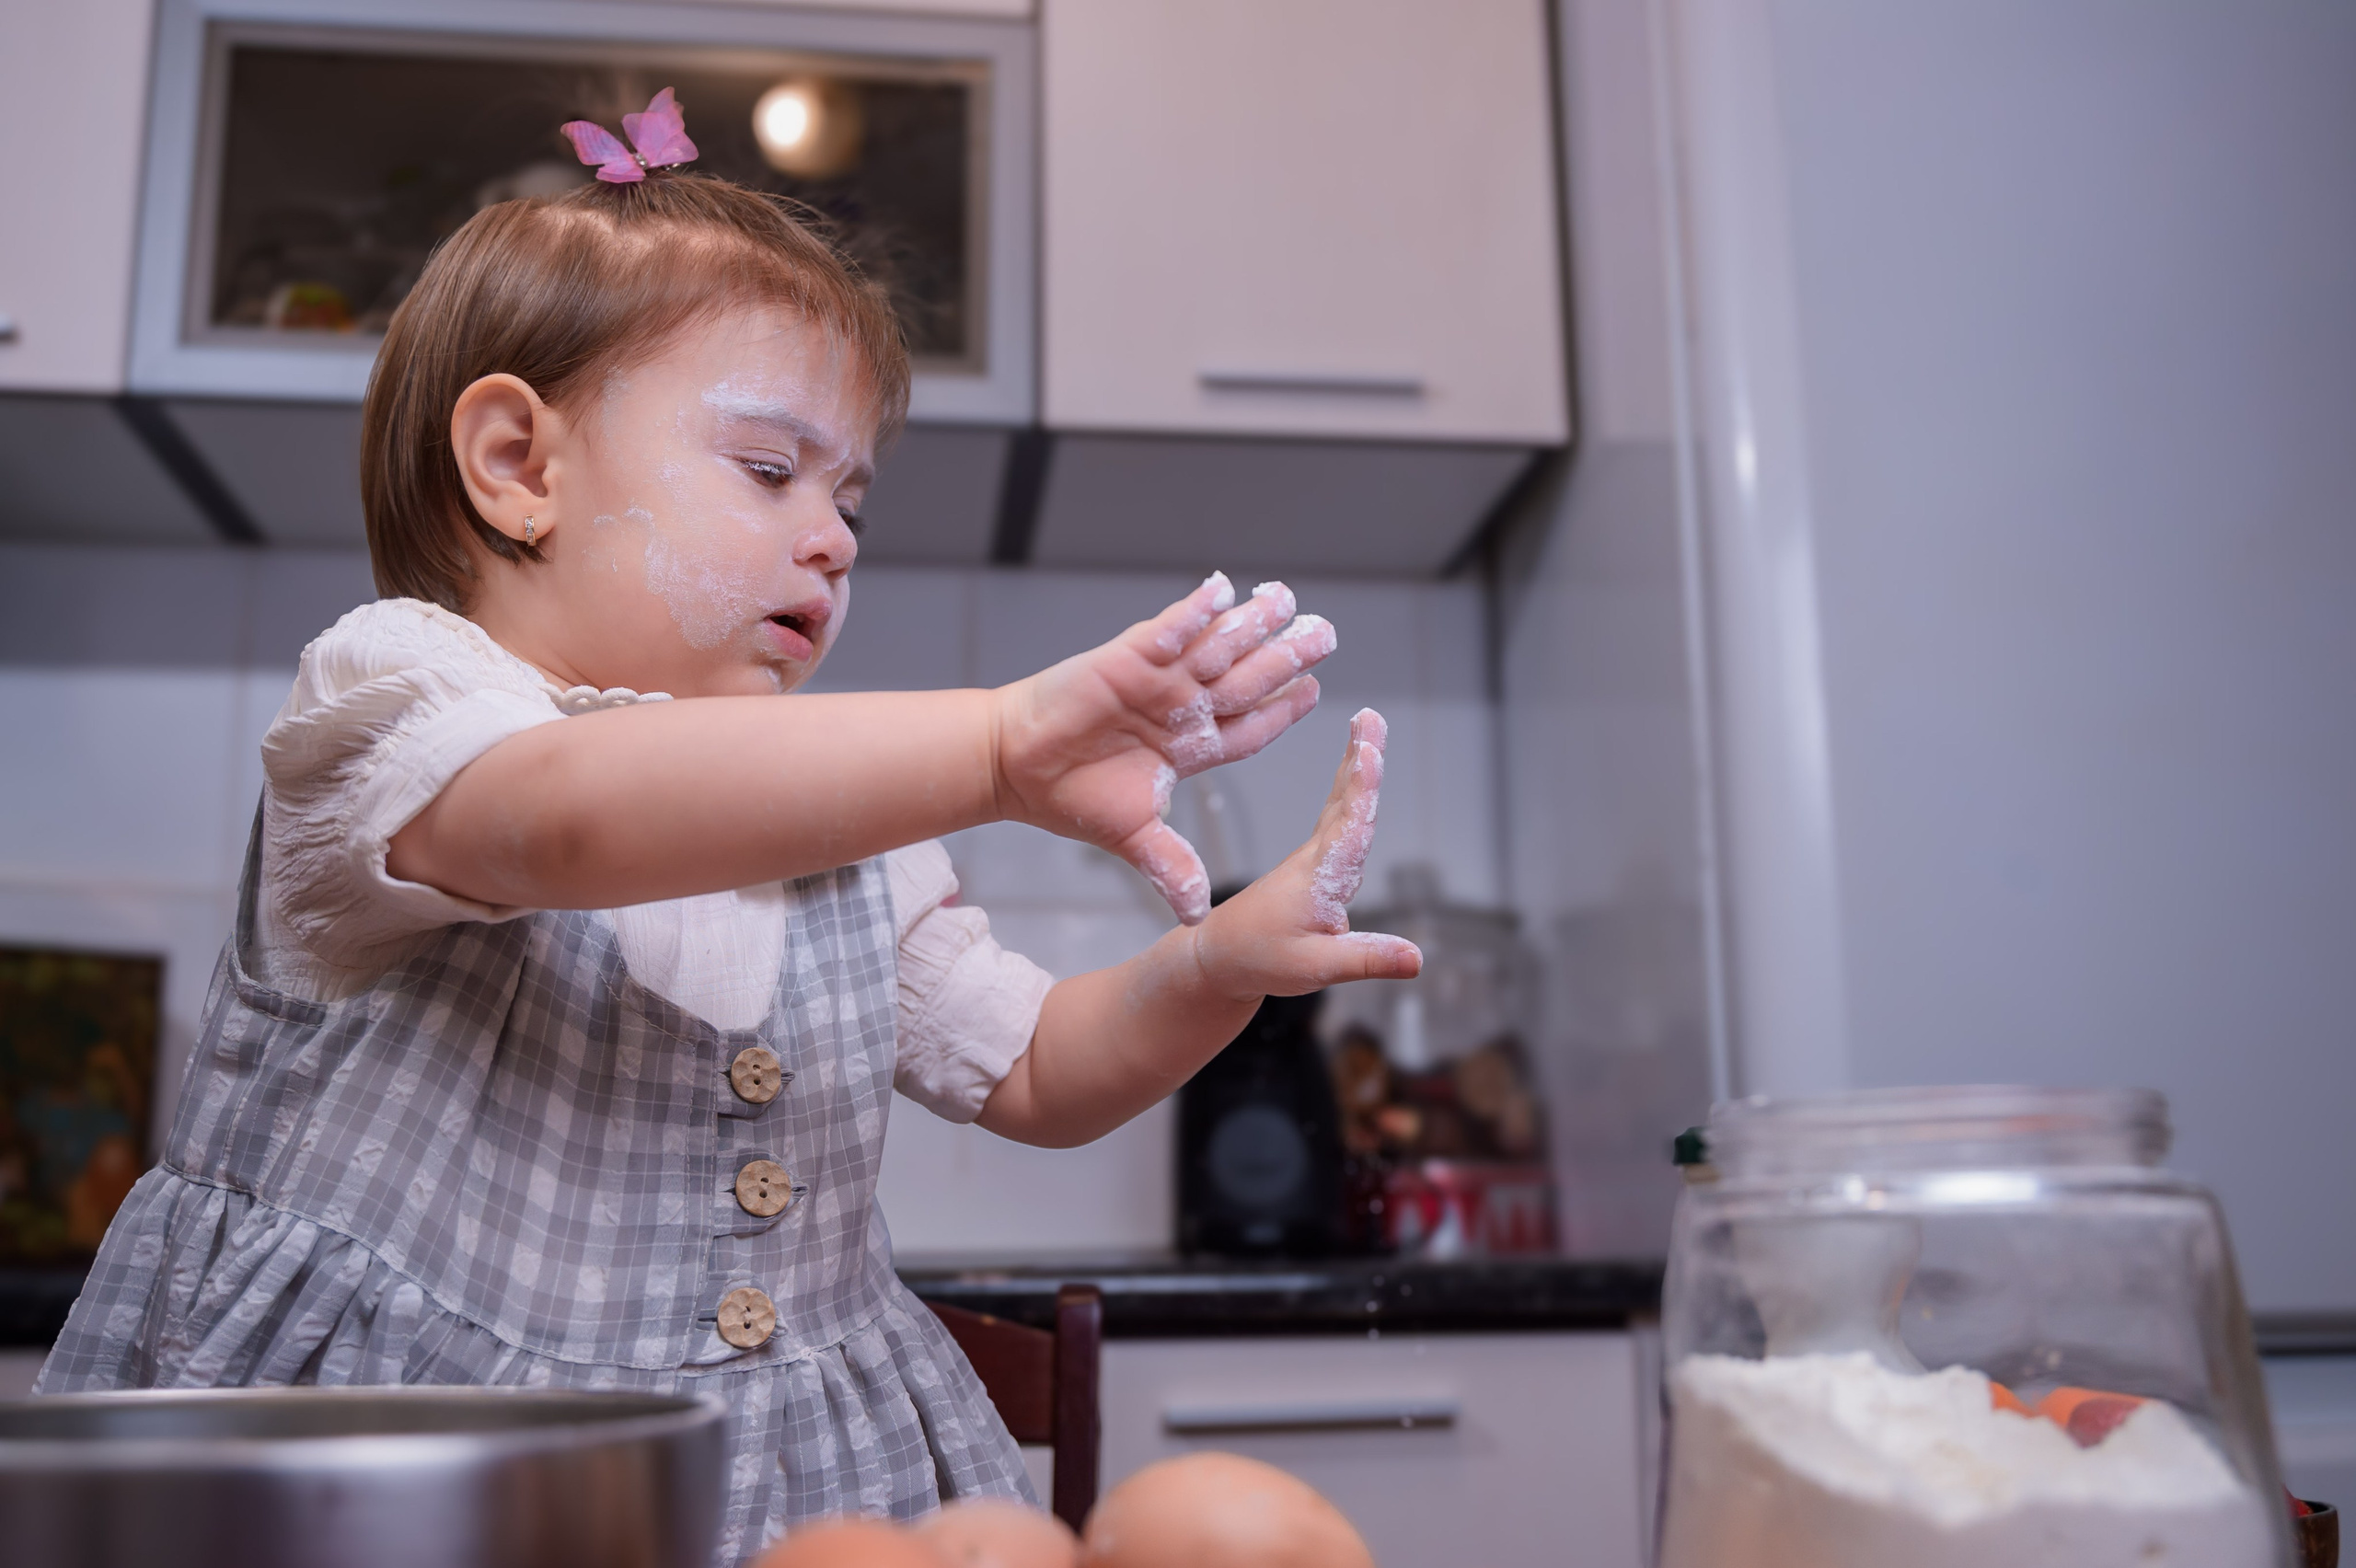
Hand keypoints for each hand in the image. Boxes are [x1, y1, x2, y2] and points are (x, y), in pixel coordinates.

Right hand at [990, 573, 1335, 922]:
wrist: (1014, 768)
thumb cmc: (1070, 797)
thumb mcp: (1132, 837)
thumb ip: (1169, 866)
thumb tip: (1197, 917)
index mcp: (1189, 747)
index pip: (1249, 727)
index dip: (1282, 711)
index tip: (1315, 691)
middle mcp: (1180, 708)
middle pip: (1246, 680)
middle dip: (1285, 657)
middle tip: (1324, 633)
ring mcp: (1156, 680)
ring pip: (1216, 648)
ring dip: (1251, 624)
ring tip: (1286, 599)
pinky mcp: (1125, 658)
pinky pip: (1167, 631)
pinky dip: (1192, 612)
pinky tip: (1222, 590)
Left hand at [1190, 708, 1423, 996]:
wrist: (1218, 957)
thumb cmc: (1259, 960)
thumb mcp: (1315, 968)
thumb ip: (1367, 959)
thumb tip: (1418, 958)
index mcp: (1317, 878)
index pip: (1349, 827)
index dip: (1362, 789)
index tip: (1369, 751)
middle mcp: (1315, 859)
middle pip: (1345, 801)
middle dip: (1361, 759)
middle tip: (1371, 718)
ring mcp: (1313, 858)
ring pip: (1340, 804)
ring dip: (1355, 765)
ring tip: (1367, 730)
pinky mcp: (1313, 864)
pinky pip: (1337, 817)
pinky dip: (1349, 788)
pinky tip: (1356, 769)